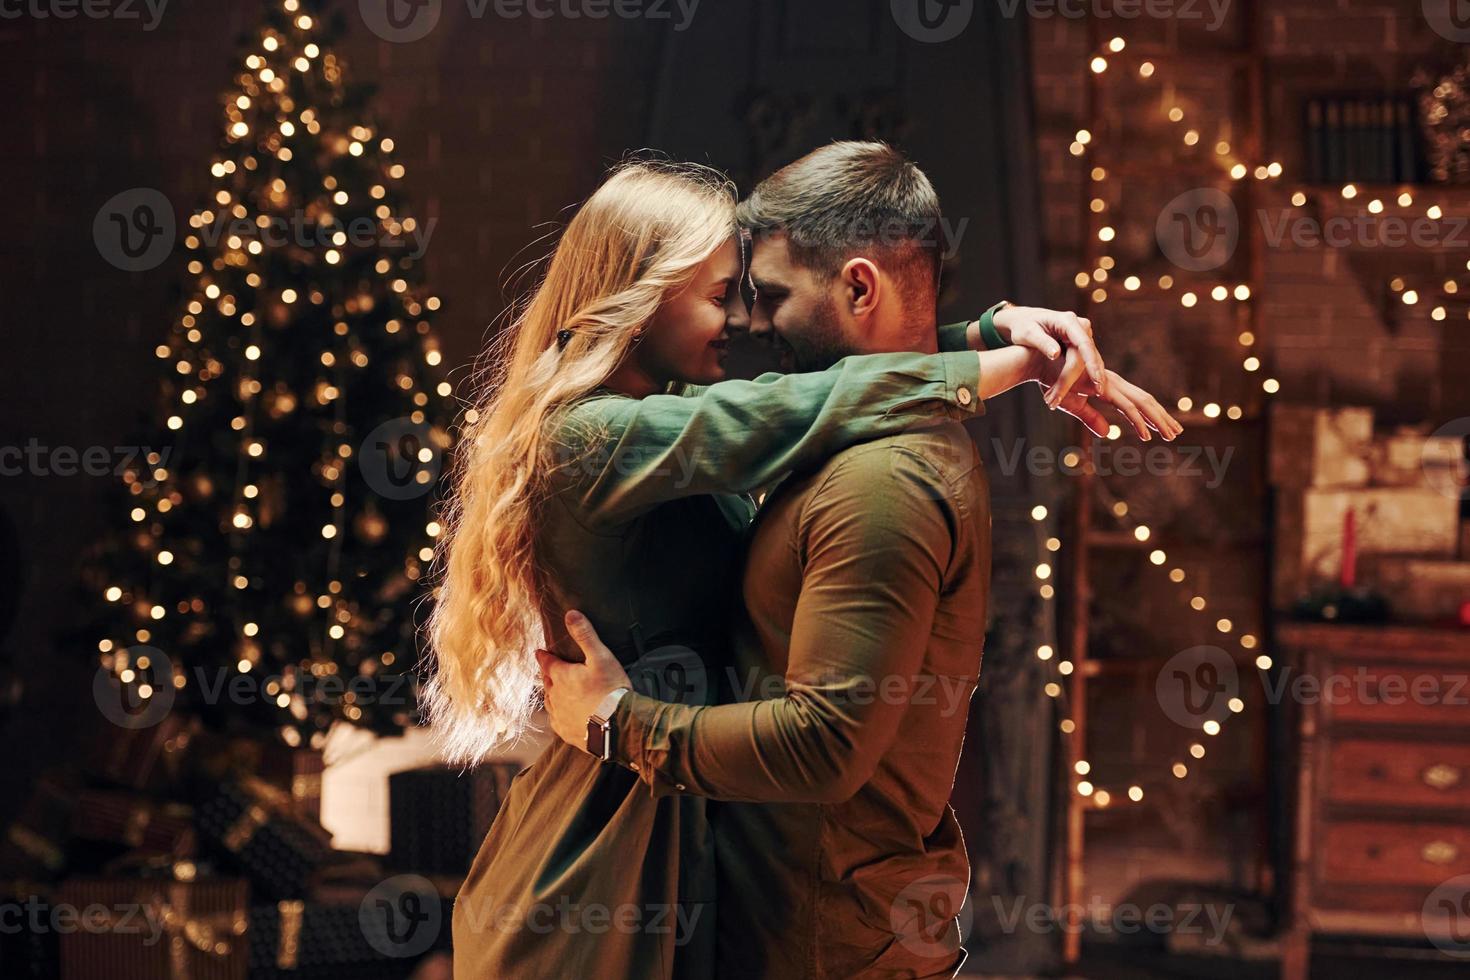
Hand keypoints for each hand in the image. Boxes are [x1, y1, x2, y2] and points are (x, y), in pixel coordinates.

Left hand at [534, 611, 631, 753]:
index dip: (543, 656)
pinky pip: (557, 721)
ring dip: (551, 695)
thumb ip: (585, 635)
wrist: (618, 726)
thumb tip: (571, 614)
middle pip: (547, 682)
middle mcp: (556, 696)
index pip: (547, 663)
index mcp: (562, 676)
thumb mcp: (600, 656)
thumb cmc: (610, 691)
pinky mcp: (567, 732)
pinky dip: (559, 715)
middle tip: (548, 671)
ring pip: (550, 702)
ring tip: (555, 692)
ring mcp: (560, 716)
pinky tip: (563, 715)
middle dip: (547, 675)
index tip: (539, 652)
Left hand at [991, 306, 1106, 405]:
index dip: (1090, 364)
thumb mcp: (1027, 333)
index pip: (1084, 344)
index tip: (1096, 382)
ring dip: (1074, 385)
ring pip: (1086, 364)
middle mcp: (1080, 327)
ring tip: (1053, 401)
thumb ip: (1041, 342)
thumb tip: (1056, 354)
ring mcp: (1082, 336)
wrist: (1024, 321)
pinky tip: (1063, 395)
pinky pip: (1083, 365)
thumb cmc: (1023, 326)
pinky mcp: (1080, 346)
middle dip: (1074, 382)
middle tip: (1056, 401)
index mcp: (1068, 321)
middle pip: (1085, 358)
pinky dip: (1075, 381)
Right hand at [1030, 352, 1182, 440]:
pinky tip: (1146, 434)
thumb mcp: (1073, 405)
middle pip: (1145, 401)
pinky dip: (1138, 421)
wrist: (1037, 363)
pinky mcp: (1102, 389)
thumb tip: (1108, 433)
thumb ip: (1091, 418)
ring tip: (1171, 435)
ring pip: (1141, 403)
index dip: (1153, 415)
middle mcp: (1113, 383)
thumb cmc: (1051, 381)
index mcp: (1109, 386)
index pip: (1137, 402)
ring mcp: (1109, 384)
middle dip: (1163, 417)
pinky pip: (1125, 407)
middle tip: (1177, 433)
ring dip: (1158, 420)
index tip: (1166, 428)